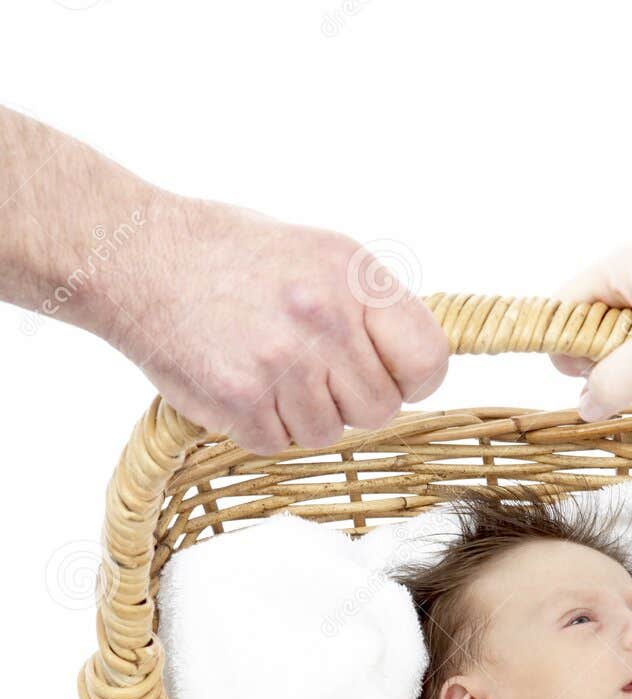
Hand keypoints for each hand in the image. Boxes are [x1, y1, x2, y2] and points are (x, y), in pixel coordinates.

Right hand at [96, 193, 449, 454]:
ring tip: (265, 368)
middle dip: (349, 401)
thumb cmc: (231, 254)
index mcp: (354, 276)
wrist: (137, 256)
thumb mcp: (318, 254)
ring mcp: (282, 362)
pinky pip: (277, 443)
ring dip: (299, 415)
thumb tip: (410, 366)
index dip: (410, 379)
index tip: (386, 375)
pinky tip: (236, 382)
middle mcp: (324, 318)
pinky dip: (257, 425)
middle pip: (380, 409)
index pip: (428, 361)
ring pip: (327, 433)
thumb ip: (369, 309)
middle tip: (310, 371)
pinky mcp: (240, 400)